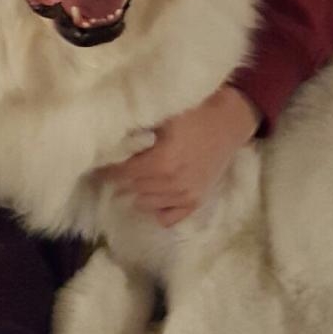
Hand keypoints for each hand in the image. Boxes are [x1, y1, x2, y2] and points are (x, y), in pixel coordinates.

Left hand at [97, 86, 259, 227]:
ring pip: (145, 203)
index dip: (110, 166)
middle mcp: (172, 183)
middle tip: (121, 168)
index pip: (122, 172)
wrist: (229, 123)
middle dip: (123, 178)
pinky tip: (156, 195)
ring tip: (138, 178)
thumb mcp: (163, 116)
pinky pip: (167, 218)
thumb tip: (110, 141)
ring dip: (138, 191)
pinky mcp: (196, 202)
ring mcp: (185, 195)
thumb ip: (138, 131)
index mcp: (162, 161)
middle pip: (131, 187)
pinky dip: (158, 209)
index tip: (104, 162)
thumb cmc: (194, 115)